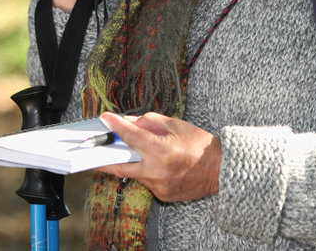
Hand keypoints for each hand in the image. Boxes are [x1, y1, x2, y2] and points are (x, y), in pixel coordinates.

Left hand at [96, 112, 221, 202]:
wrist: (221, 171)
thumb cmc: (201, 146)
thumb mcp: (176, 125)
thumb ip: (150, 122)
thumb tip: (130, 121)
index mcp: (162, 150)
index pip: (131, 136)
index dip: (116, 126)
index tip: (105, 119)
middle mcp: (157, 171)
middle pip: (120, 165)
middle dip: (104, 158)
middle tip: (94, 149)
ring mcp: (159, 186)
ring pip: (134, 173)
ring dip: (129, 162)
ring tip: (129, 150)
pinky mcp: (162, 195)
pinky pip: (146, 181)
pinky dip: (145, 171)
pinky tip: (153, 163)